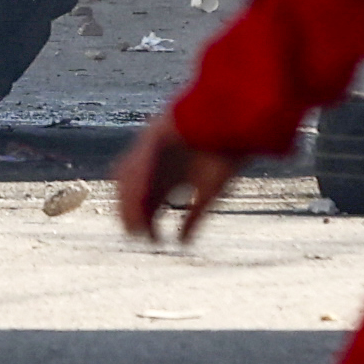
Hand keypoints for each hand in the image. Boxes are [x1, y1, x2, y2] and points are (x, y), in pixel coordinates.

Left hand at [116, 115, 240, 242]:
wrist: (234, 120)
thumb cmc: (225, 155)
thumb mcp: (209, 192)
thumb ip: (194, 217)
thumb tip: (183, 243)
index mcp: (167, 181)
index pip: (146, 206)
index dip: (147, 224)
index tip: (154, 241)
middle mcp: (154, 167)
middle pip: (132, 194)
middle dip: (131, 214)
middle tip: (136, 233)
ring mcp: (150, 151)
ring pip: (129, 178)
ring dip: (128, 199)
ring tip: (134, 217)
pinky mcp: (152, 135)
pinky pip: (139, 156)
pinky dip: (137, 177)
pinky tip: (141, 194)